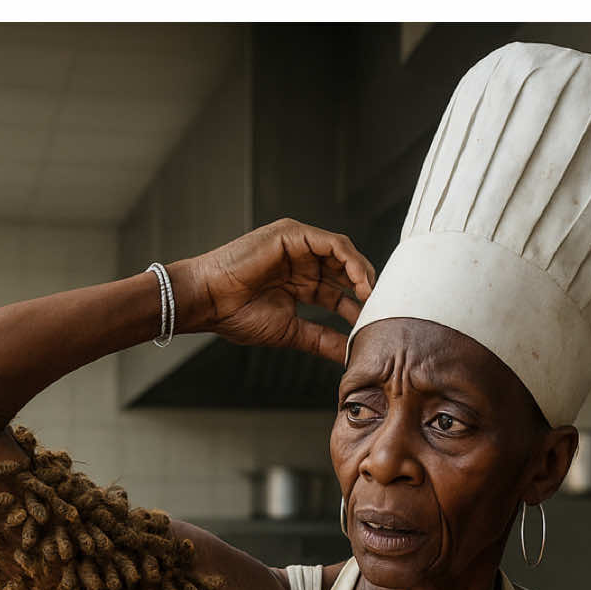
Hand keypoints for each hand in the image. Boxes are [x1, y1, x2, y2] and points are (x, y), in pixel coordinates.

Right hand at [176, 219, 374, 362]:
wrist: (209, 301)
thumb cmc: (238, 316)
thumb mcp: (291, 332)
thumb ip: (321, 339)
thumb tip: (348, 356)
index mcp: (300, 284)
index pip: (339, 293)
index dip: (358, 309)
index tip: (373, 327)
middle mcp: (301, 263)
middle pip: (345, 272)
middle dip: (365, 290)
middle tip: (381, 310)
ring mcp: (297, 246)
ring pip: (343, 254)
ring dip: (362, 274)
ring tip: (372, 296)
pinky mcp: (292, 234)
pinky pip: (332, 243)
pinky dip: (349, 259)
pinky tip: (359, 280)